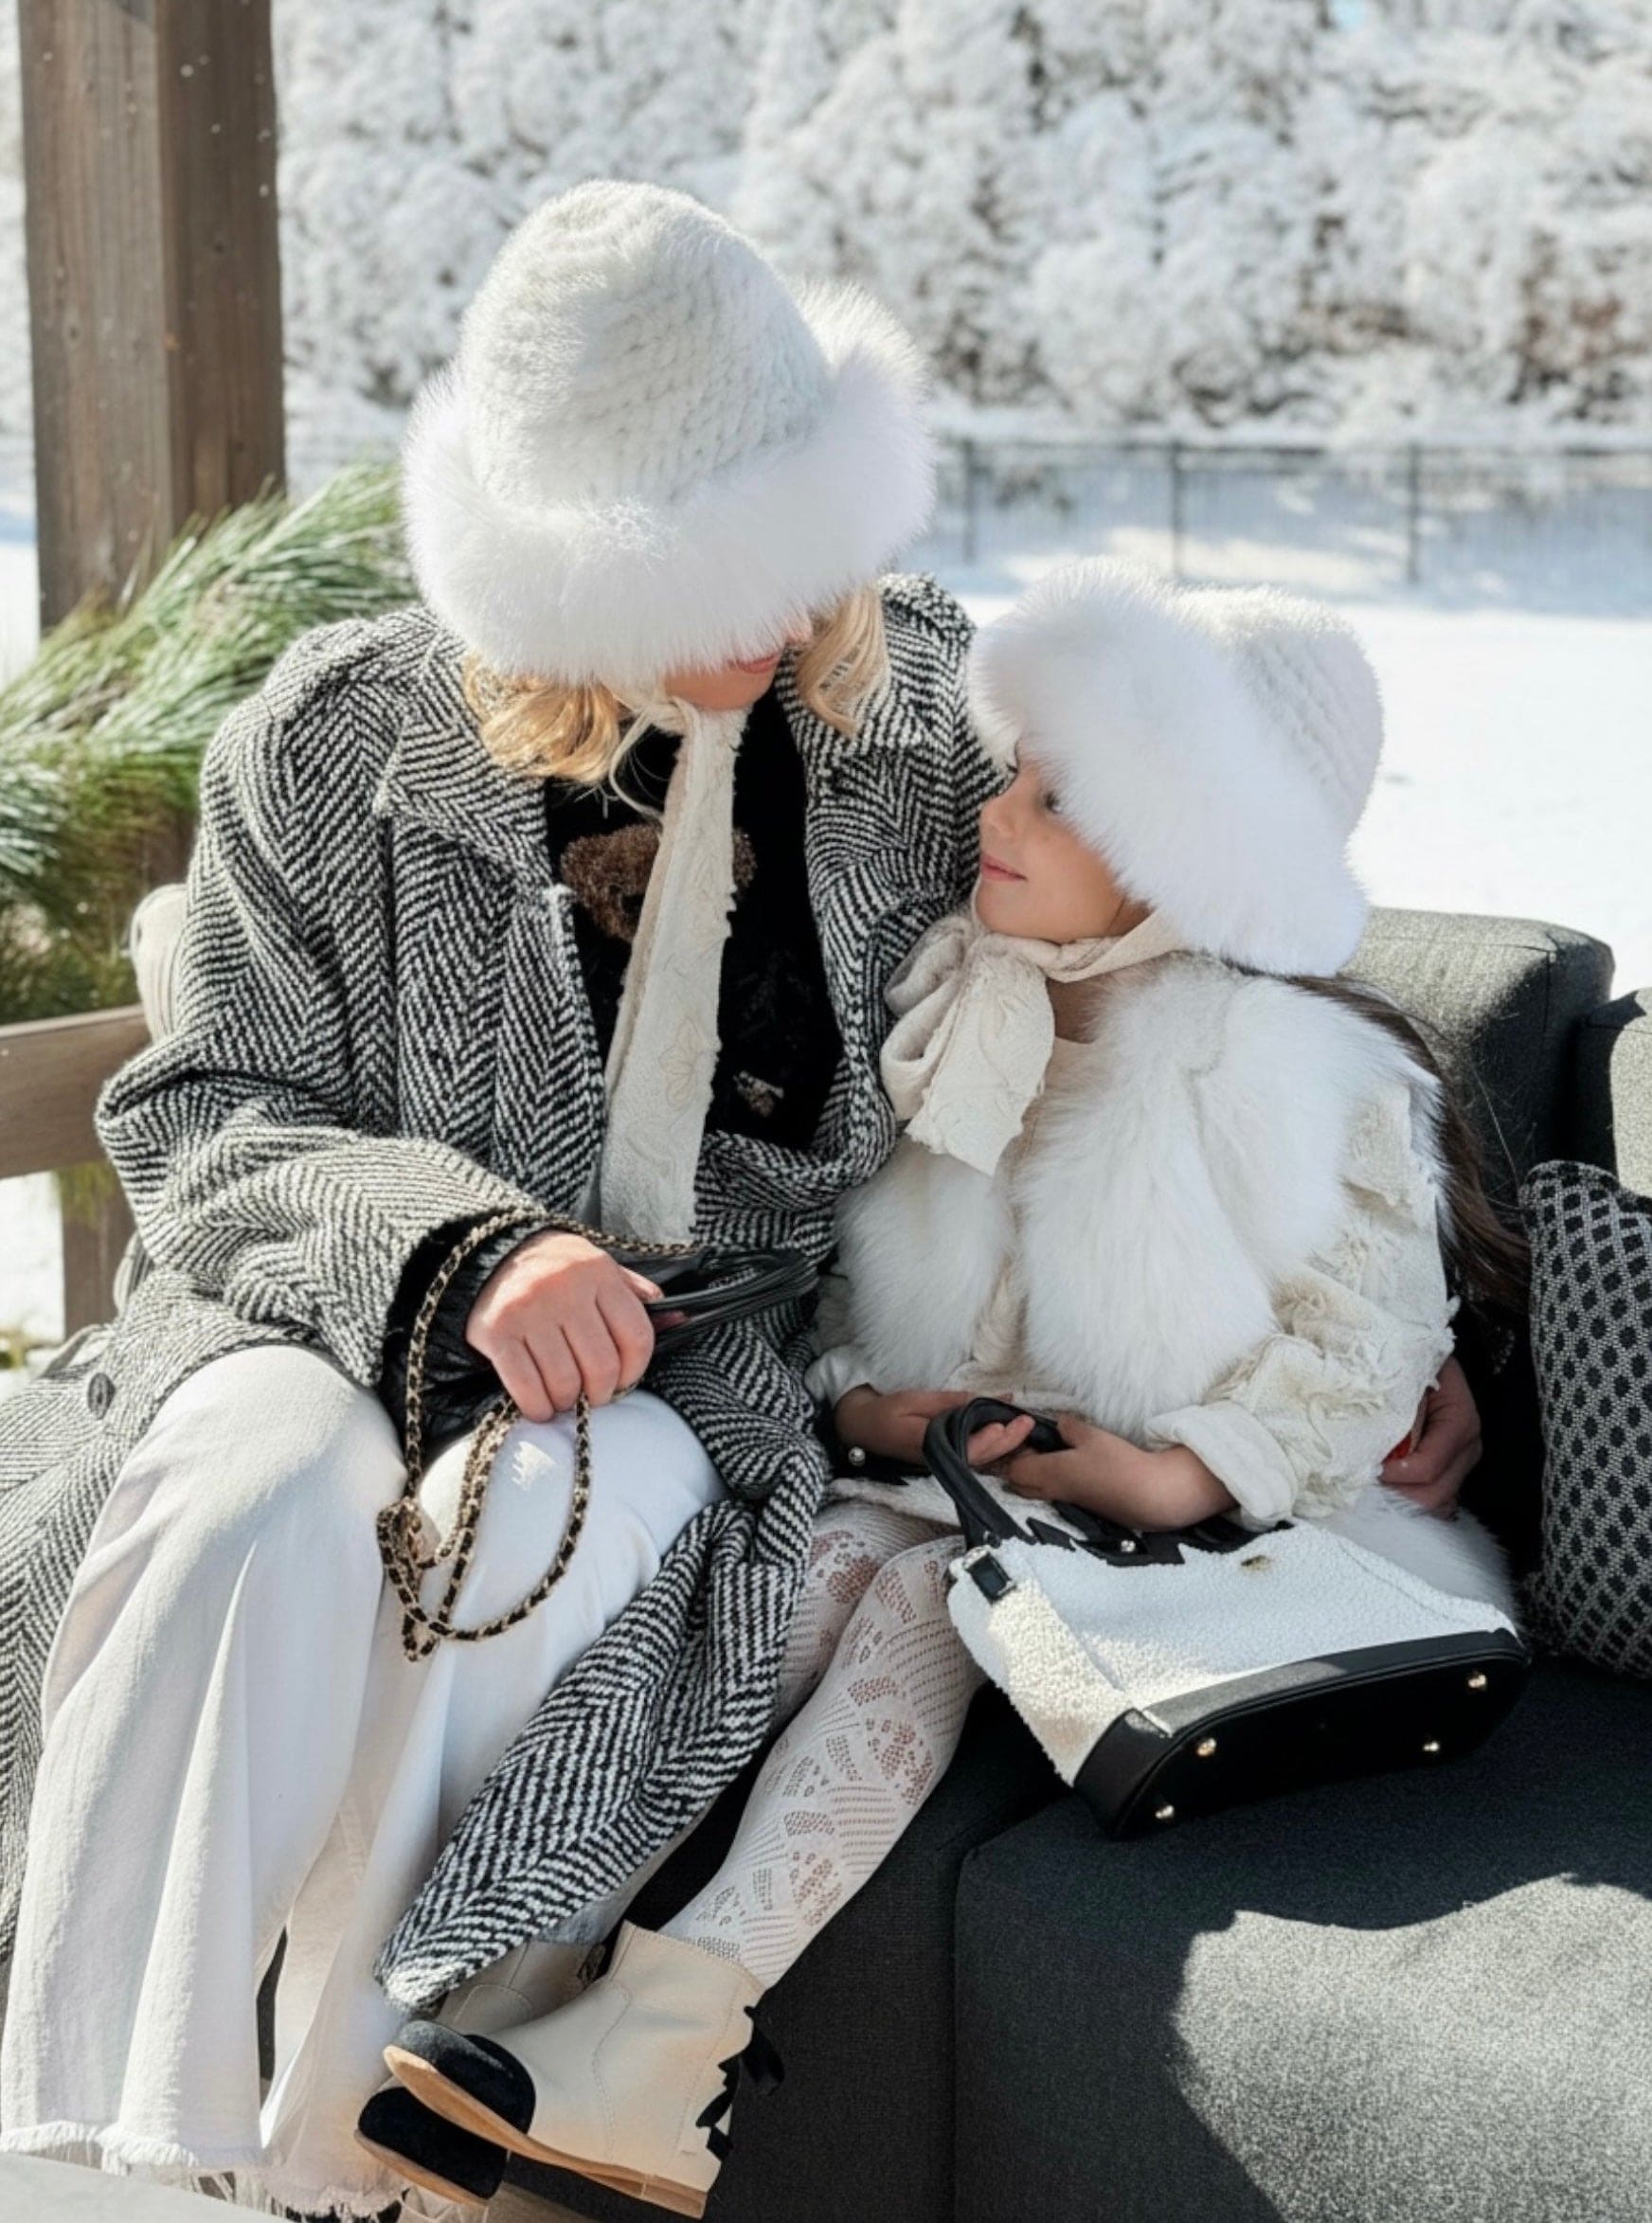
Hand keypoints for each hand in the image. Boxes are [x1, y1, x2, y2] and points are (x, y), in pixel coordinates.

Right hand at [466, 1232, 662, 1420]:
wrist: (489, 1254)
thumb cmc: (553, 1268)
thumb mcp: (597, 1266)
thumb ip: (632, 1292)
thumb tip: (678, 1317)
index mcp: (597, 1273)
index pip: (636, 1336)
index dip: (635, 1370)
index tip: (625, 1380)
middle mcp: (565, 1291)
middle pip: (601, 1366)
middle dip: (601, 1393)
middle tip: (593, 1395)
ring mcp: (529, 1312)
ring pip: (564, 1381)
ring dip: (567, 1401)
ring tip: (564, 1397)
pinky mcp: (497, 1333)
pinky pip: (525, 1386)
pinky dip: (537, 1406)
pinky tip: (540, 1405)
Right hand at [834, 1386, 1036, 1469]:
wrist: (862, 1430)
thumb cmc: (885, 1413)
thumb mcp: (913, 1400)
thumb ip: (947, 1403)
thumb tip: (979, 1400)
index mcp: (927, 1446)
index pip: (963, 1448)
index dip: (986, 1440)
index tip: (1003, 1425)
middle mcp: (938, 1459)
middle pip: (979, 1457)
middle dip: (1007, 1441)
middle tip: (1027, 1421)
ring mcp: (942, 1461)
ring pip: (980, 1459)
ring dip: (1005, 1445)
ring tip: (1025, 1425)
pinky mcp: (945, 1457)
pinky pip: (974, 1454)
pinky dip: (994, 1444)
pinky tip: (1009, 1432)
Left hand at [1002, 1415, 1234, 1529]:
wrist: (1147, 1495)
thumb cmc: (1117, 1463)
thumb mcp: (1092, 1436)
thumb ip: (1070, 1428)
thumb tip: (1059, 1425)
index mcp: (1050, 1473)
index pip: (1013, 1469)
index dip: (1015, 1451)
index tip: (1029, 1434)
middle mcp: (1053, 1491)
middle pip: (1019, 1484)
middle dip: (1020, 1465)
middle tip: (1037, 1445)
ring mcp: (1067, 1501)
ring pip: (1036, 1491)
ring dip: (1037, 1474)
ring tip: (1056, 1454)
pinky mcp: (1081, 1506)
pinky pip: (1054, 1495)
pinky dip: (1054, 1482)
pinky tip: (1073, 1467)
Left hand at [1380, 1355, 1481, 1518]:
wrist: (1425, 1357)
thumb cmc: (1411, 1364)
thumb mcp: (1404, 1380)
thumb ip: (1393, 1411)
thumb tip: (1372, 1446)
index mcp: (1459, 1421)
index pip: (1427, 1467)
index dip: (1393, 1473)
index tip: (1366, 1467)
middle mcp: (1468, 1447)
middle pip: (1435, 1494)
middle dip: (1397, 1492)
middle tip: (1367, 1481)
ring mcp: (1463, 1462)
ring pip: (1437, 1503)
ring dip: (1403, 1498)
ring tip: (1376, 1483)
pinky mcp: (1453, 1470)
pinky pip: (1437, 1499)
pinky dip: (1412, 1499)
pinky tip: (1390, 1487)